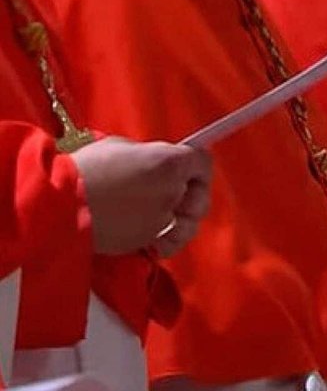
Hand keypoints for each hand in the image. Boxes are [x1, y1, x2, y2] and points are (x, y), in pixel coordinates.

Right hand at [71, 137, 211, 256]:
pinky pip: (167, 242)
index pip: (202, 162)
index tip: (190, 167)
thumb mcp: (120, 147)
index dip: (197, 164)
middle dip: (191, 193)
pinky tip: (156, 233)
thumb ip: (148, 156)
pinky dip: (165, 239)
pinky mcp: (147, 242)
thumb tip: (154, 162)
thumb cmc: (85, 169)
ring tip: (164, 212)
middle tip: (175, 190)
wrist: (59, 205)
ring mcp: (162, 221)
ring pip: (187, 222)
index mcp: (170, 163)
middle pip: (199, 195)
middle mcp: (173, 192)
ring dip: (180, 218)